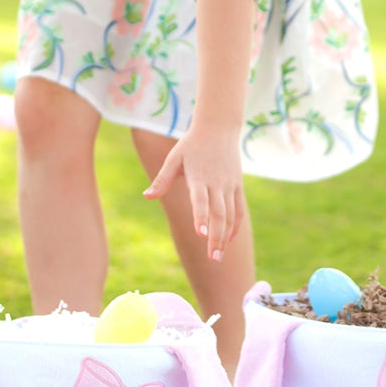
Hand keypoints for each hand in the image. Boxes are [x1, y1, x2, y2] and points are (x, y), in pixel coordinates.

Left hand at [143, 125, 244, 261]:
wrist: (219, 127)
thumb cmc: (191, 144)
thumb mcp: (174, 158)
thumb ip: (162, 179)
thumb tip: (146, 196)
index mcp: (199, 177)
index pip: (200, 200)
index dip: (201, 217)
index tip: (200, 234)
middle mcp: (216, 183)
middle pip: (219, 214)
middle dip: (216, 237)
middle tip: (213, 259)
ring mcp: (229, 184)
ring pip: (231, 215)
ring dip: (225, 236)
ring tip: (219, 256)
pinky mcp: (238, 185)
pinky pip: (239, 209)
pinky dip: (235, 225)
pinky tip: (229, 240)